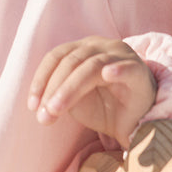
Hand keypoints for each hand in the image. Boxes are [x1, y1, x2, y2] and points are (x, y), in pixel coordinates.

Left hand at [28, 37, 155, 148]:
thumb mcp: (74, 100)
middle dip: (53, 89)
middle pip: (71, 61)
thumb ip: (58, 95)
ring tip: (57, 109)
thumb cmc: (104, 107)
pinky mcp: (139, 72)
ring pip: (91, 67)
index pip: (56, 56)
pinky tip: (107, 75)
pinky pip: (128, 68)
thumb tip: (40, 105)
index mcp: (83, 49)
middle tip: (44, 115)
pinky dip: (118, 70)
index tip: (32, 105)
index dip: (41, 79)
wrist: (134, 124)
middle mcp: (101, 47)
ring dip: (70, 89)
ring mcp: (122, 56)